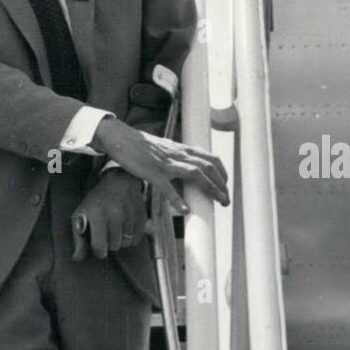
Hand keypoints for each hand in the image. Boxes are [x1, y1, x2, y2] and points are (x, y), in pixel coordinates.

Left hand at [72, 172, 148, 260]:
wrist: (119, 181)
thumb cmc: (97, 201)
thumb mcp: (81, 216)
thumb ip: (78, 239)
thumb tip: (77, 258)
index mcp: (97, 214)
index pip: (99, 247)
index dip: (98, 251)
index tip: (97, 246)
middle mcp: (115, 214)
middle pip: (114, 246)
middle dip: (109, 242)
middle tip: (106, 230)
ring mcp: (130, 214)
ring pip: (126, 244)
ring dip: (120, 239)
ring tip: (115, 227)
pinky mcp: (141, 216)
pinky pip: (136, 239)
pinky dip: (131, 237)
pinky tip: (125, 226)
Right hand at [92, 118, 228, 212]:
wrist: (123, 139)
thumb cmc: (142, 146)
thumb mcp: (166, 149)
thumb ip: (178, 158)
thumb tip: (187, 170)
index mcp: (183, 150)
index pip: (210, 158)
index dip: (222, 172)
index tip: (225, 184)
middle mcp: (179, 155)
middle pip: (209, 167)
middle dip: (222, 184)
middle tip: (226, 199)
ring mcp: (167, 164)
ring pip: (196, 174)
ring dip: (211, 188)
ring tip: (220, 202)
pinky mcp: (153, 173)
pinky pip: (168, 188)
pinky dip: (177, 200)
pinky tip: (185, 210)